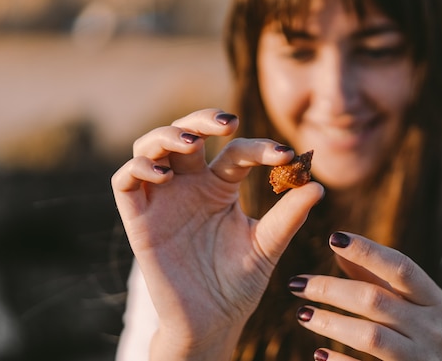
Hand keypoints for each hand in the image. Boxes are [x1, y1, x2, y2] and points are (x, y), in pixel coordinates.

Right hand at [111, 109, 323, 359]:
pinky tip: (163, 175)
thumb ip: (289, 216)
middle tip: (227, 122)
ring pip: (150, 147)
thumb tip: (317, 185)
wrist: (212, 322)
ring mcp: (162, 201)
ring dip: (167, 136)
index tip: (286, 155)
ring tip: (191, 143)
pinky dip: (138, 168)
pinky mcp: (139, 221)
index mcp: (220, 187)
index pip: (235, 152)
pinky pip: (124, 183)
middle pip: (186, 134)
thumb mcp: (267, 245)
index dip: (259, 147)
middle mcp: (189, 186)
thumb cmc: (239, 283)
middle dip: (202, 119)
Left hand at [288, 232, 441, 360]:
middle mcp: (431, 327)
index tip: (333, 237)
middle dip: (331, 289)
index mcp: (433, 299)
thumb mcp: (413, 304)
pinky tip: (318, 354)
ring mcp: (420, 358)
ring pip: (370, 337)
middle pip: (375, 300)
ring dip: (331, 323)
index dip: (368, 251)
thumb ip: (378, 278)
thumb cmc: (424, 334)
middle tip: (297, 283)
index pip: (400, 266)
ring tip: (302, 314)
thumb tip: (340, 248)